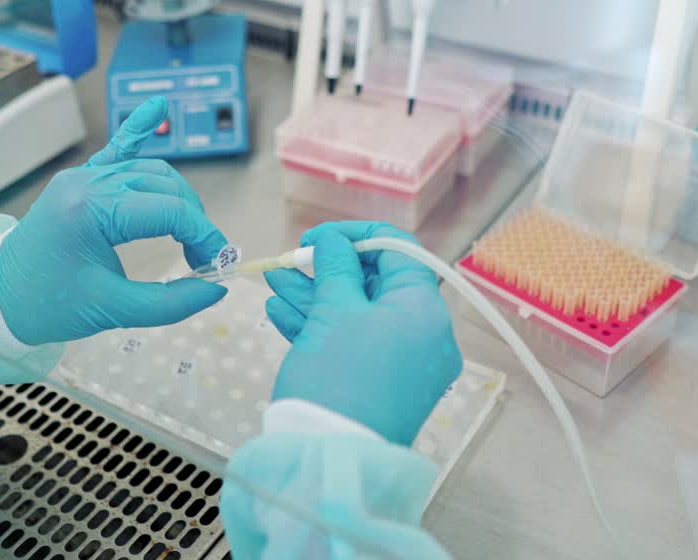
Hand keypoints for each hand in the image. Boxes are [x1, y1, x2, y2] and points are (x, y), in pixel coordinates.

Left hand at [0, 97, 228, 344]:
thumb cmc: (48, 305)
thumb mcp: (112, 310)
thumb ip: (170, 302)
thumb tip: (216, 288)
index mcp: (92, 209)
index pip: (170, 211)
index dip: (204, 236)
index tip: (217, 264)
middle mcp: (88, 182)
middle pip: (165, 187)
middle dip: (194, 221)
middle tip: (202, 260)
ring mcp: (83, 177)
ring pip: (151, 171)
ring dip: (177, 197)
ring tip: (189, 234)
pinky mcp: (81, 181)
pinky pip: (118, 151)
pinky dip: (139, 130)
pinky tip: (157, 105)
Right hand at [264, 221, 462, 445]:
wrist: (329, 460)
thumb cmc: (338, 379)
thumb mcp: (333, 312)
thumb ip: (335, 268)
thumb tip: (333, 243)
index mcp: (424, 310)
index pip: (399, 251)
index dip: (356, 237)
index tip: (316, 238)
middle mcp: (424, 336)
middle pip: (377, 284)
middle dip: (327, 269)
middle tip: (289, 261)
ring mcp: (403, 365)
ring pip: (359, 315)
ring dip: (316, 295)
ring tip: (273, 281)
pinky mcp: (381, 387)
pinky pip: (355, 345)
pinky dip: (322, 327)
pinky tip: (280, 311)